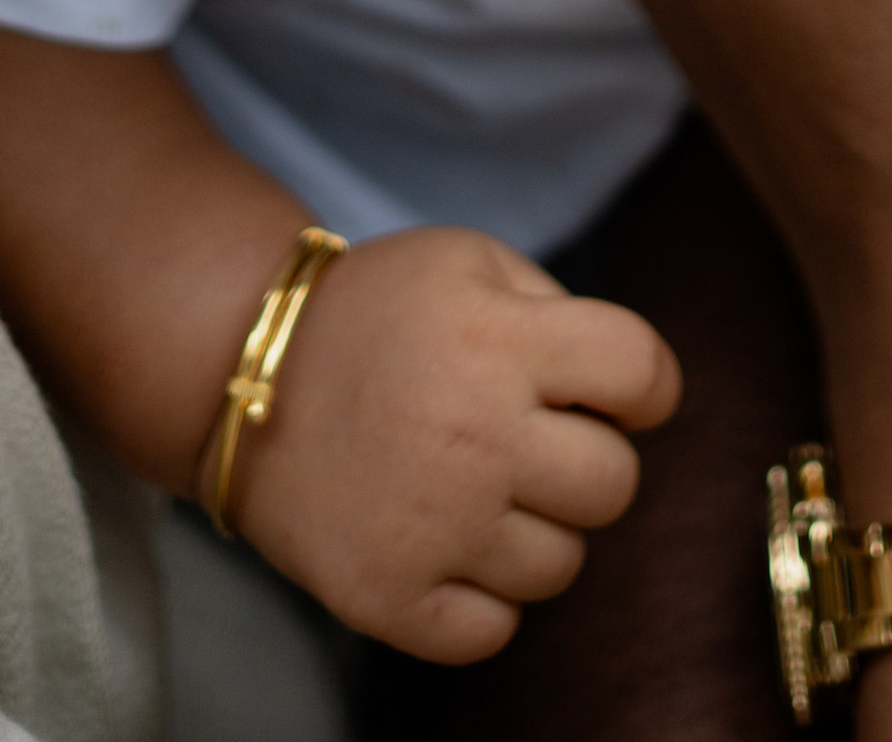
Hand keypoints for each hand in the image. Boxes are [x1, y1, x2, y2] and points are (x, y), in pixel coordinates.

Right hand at [235, 225, 681, 662]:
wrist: (245, 377)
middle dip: (590, 460)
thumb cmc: (377, 316)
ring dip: (537, 529)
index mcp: (499, 341)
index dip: (646, 385)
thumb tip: (630, 387)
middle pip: (615, 484)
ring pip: (563, 565)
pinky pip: (496, 629)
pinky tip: (449, 542)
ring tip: (481, 488)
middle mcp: (475, 436)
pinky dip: (484, 597)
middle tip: (535, 441)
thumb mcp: (467, 262)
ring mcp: (432, 527)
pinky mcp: (388, 597)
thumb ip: (555, 309)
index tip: (616, 390)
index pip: (643, 372)